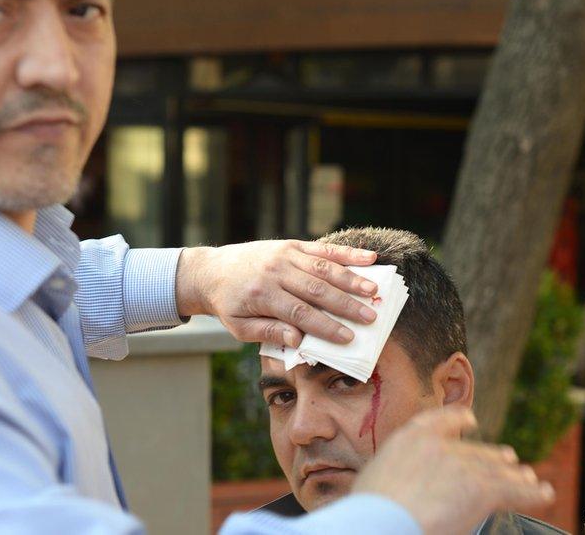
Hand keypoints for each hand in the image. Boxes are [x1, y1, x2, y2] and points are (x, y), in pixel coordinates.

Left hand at [176, 240, 379, 346]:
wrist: (210, 271)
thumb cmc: (228, 304)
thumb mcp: (239, 328)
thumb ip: (269, 333)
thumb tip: (298, 339)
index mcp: (262, 295)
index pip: (300, 313)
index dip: (326, 326)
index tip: (348, 338)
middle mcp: (276, 272)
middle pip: (317, 290)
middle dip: (346, 305)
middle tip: (371, 317)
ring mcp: (285, 255)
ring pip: (323, 267)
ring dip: (351, 279)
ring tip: (374, 291)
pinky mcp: (291, 245)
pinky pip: (321, 248)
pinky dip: (346, 254)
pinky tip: (368, 259)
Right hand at [353, 407, 554, 534]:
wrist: (379, 523)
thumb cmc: (368, 512)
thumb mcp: (374, 479)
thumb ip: (397, 471)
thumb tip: (404, 485)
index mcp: (410, 438)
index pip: (440, 420)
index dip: (458, 419)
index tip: (470, 419)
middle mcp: (439, 445)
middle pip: (474, 450)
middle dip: (493, 457)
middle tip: (509, 460)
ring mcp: (462, 466)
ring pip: (497, 469)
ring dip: (516, 475)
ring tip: (529, 479)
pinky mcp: (482, 489)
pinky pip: (515, 491)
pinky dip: (533, 493)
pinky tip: (544, 493)